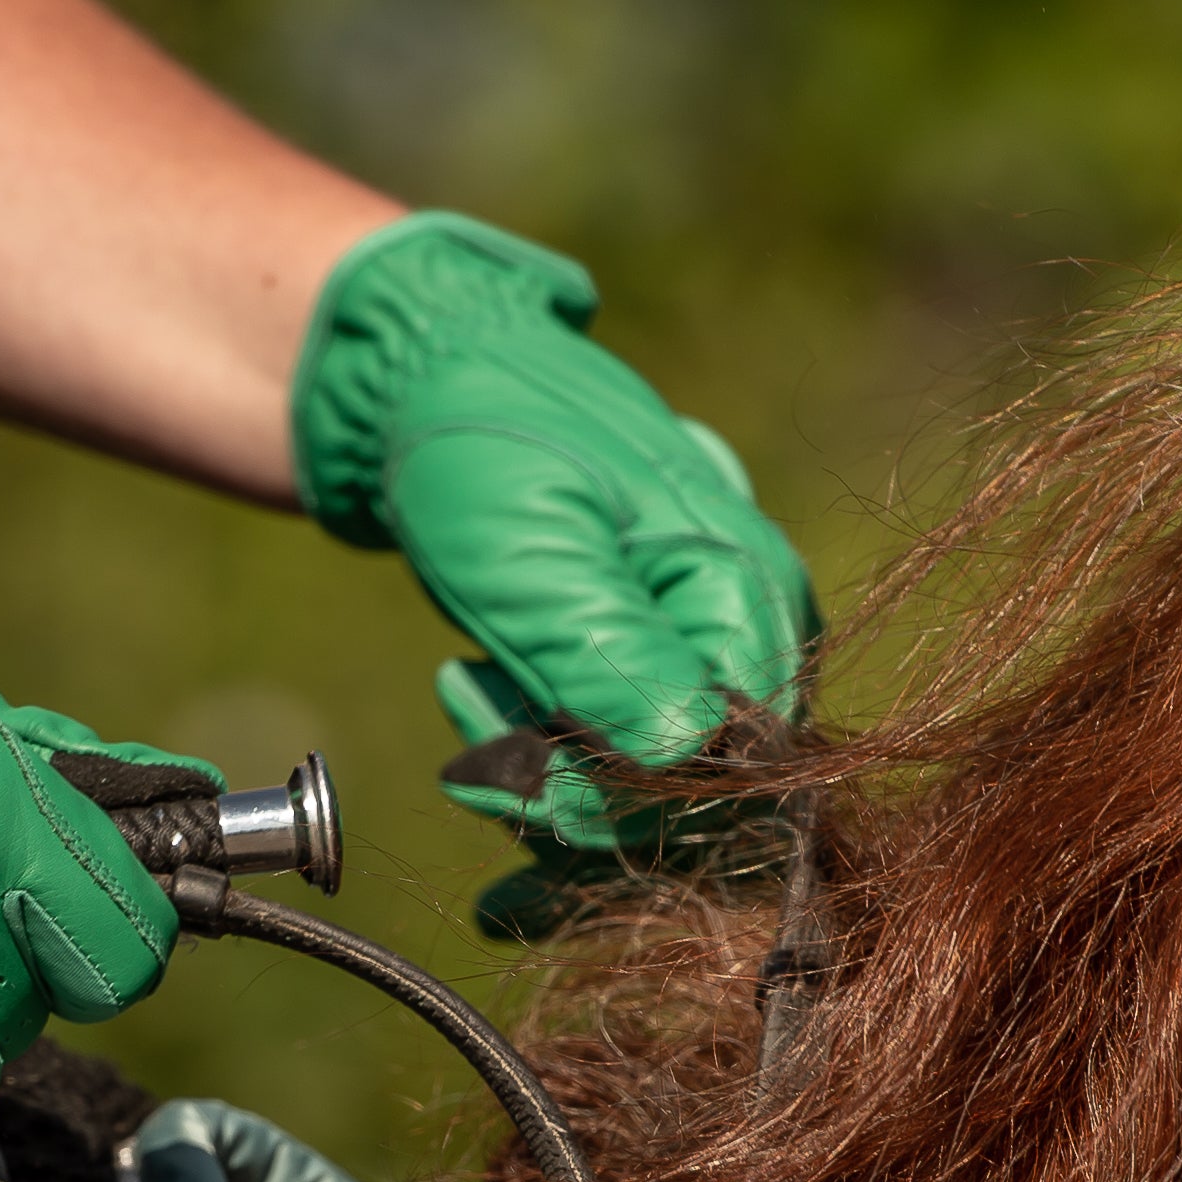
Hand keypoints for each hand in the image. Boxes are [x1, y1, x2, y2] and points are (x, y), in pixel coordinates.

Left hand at [291, 212, 816, 888]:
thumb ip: (608, 654)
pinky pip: (619, 756)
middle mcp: (754, 629)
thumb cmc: (481, 445)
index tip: (499, 764)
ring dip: (537, 767)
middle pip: (692, 794)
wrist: (428, 378)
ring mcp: (709, 642)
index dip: (616, 804)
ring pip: (646, 787)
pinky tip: (477, 697)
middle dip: (563, 788)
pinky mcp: (659, 656)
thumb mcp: (530, 552)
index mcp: (749, 593)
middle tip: (461, 704)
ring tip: (461, 683)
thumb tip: (686, 758)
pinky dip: (538, 751)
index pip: (730, 774)